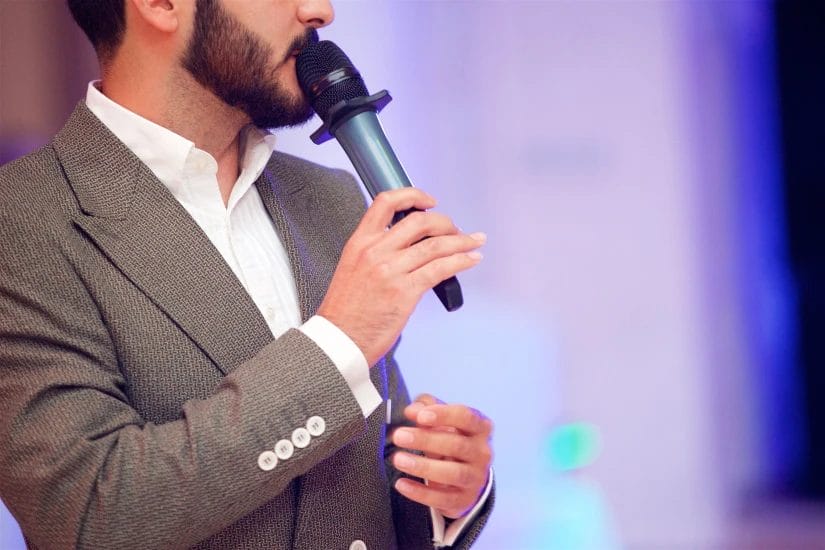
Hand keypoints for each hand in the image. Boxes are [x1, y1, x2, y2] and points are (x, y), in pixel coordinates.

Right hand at [318, 188, 484, 365]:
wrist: (339, 340)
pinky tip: (470, 260)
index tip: (429, 201)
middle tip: (455, 231)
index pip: (386, 203)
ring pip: (435, 245)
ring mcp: (390, 271)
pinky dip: (461, 261)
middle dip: (445, 223)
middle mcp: (375, 252)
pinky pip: (440, 269)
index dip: (412, 196)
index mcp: (359, 243)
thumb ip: (376, 253)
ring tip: (474, 242)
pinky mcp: (404, 292)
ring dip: (461, 241)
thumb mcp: (352, 269)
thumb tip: (409, 247)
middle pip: (419, 221)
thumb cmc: (346, 312)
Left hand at [391, 394, 492, 518]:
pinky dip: (420, 493)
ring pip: (453, 473)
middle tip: (399, 436)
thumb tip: (412, 410)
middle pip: (457, 444)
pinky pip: (443, 498)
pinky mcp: (465, 499)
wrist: (466, 475)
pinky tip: (401, 484)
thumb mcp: (442, 420)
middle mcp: (483, 452)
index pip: (466, 417)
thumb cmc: (451, 438)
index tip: (420, 416)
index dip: (444, 415)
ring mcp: (476, 478)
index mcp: (480, 427)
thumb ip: (426, 407)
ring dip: (423, 466)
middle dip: (426, 439)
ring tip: (398, 459)